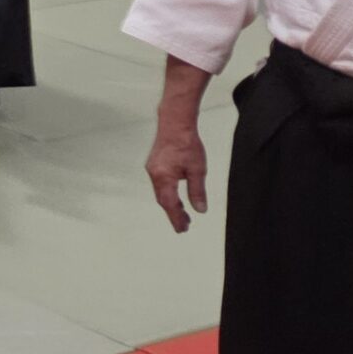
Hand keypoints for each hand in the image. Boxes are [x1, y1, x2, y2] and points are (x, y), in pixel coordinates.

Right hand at [145, 118, 209, 233]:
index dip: (176, 218)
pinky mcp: (154, 165)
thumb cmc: (186, 143)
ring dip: (171, 205)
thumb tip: (200, 209)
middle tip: (184, 227)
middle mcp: (154, 174)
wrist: (174, 124)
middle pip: (163, 200)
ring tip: (183, 215)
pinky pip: (160, 185)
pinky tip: (176, 197)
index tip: (182, 229)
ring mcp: (152, 169)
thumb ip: (197, 191)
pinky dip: (168, 195)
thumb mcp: (197, 170)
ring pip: (160, 193)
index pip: (169, 204)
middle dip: (174, 214)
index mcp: (163, 177)